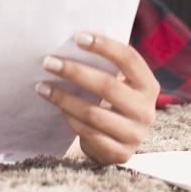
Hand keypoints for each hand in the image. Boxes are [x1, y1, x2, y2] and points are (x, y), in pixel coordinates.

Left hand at [35, 31, 158, 165]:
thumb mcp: (117, 83)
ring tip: (41, 86)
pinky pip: (88, 133)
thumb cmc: (110, 101)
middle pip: (107, 86)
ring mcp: (135, 135)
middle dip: (74, 72)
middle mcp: (146, 110)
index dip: (104, 45)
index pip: (129, 59)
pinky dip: (69, 118)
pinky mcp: (120, 154)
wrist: (116, 143)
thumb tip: (71, 40)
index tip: (77, 37)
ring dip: (63, 98)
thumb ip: (105, 65)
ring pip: (93, 113)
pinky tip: (55, 107)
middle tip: (48, 62)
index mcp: (148, 85)